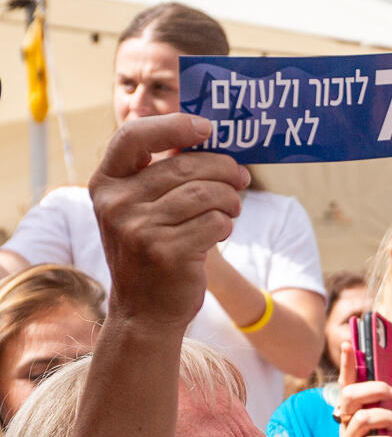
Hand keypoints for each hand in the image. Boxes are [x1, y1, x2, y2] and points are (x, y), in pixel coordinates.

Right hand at [90, 114, 247, 325]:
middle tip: (241, 177)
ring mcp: (138, 229)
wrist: (145, 311)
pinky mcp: (166, 252)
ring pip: (206, 194)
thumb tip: (210, 140)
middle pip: (183, 167)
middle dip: (223, 169)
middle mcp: (115, 203)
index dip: (174, 126)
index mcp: (105, 184)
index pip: (133, 136)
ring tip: (233, 208)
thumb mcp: (141, 209)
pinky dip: (227, 224)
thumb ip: (161, 176)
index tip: (207, 128)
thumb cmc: (152, 250)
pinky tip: (222, 230)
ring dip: (230, 199)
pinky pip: (215, 223)